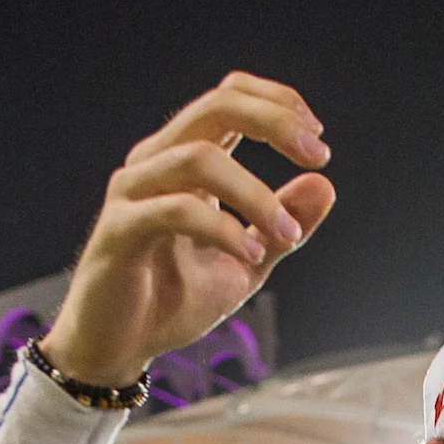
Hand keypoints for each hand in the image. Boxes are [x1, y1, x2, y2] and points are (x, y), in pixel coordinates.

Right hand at [37, 73, 334, 385]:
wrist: (121, 346)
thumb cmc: (174, 299)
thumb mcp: (249, 262)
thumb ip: (284, 226)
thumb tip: (324, 185)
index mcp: (186, 158)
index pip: (229, 97)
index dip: (277, 102)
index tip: (318, 137)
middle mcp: (157, 162)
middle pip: (216, 106)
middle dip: (274, 122)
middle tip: (317, 154)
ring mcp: (134, 191)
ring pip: (198, 157)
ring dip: (256, 194)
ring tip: (288, 234)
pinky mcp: (119, 229)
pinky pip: (176, 209)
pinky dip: (223, 229)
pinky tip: (251, 256)